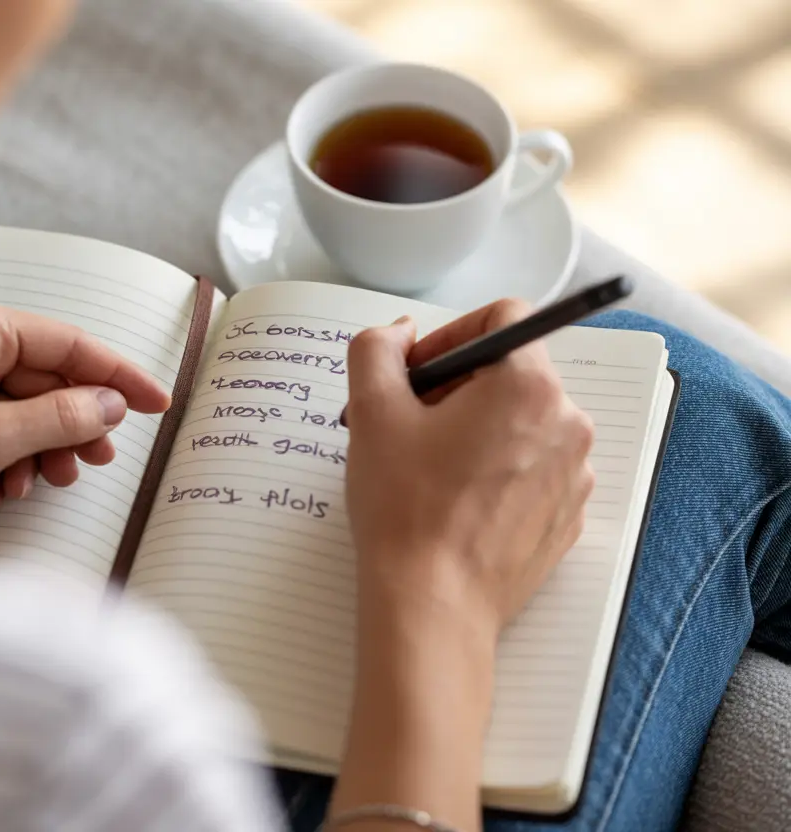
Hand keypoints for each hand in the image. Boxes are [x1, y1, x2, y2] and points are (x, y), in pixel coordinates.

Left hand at [0, 298, 170, 526]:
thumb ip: (59, 418)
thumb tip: (109, 405)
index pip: (68, 342)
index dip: (117, 376)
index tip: (156, 403)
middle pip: (42, 379)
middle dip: (65, 430)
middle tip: (89, 466)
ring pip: (14, 408)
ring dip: (29, 453)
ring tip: (27, 490)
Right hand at [344, 300, 594, 645]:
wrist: (433, 605)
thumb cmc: (405, 507)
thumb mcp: (372, 412)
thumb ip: (377, 349)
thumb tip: (400, 334)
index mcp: (529, 386)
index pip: (502, 318)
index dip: (449, 335)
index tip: (414, 374)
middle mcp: (568, 423)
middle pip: (512, 373)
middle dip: (457, 387)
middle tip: (408, 424)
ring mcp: (576, 475)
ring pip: (522, 422)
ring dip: (476, 430)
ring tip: (429, 469)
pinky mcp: (569, 516)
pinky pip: (534, 470)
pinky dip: (497, 471)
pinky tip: (455, 502)